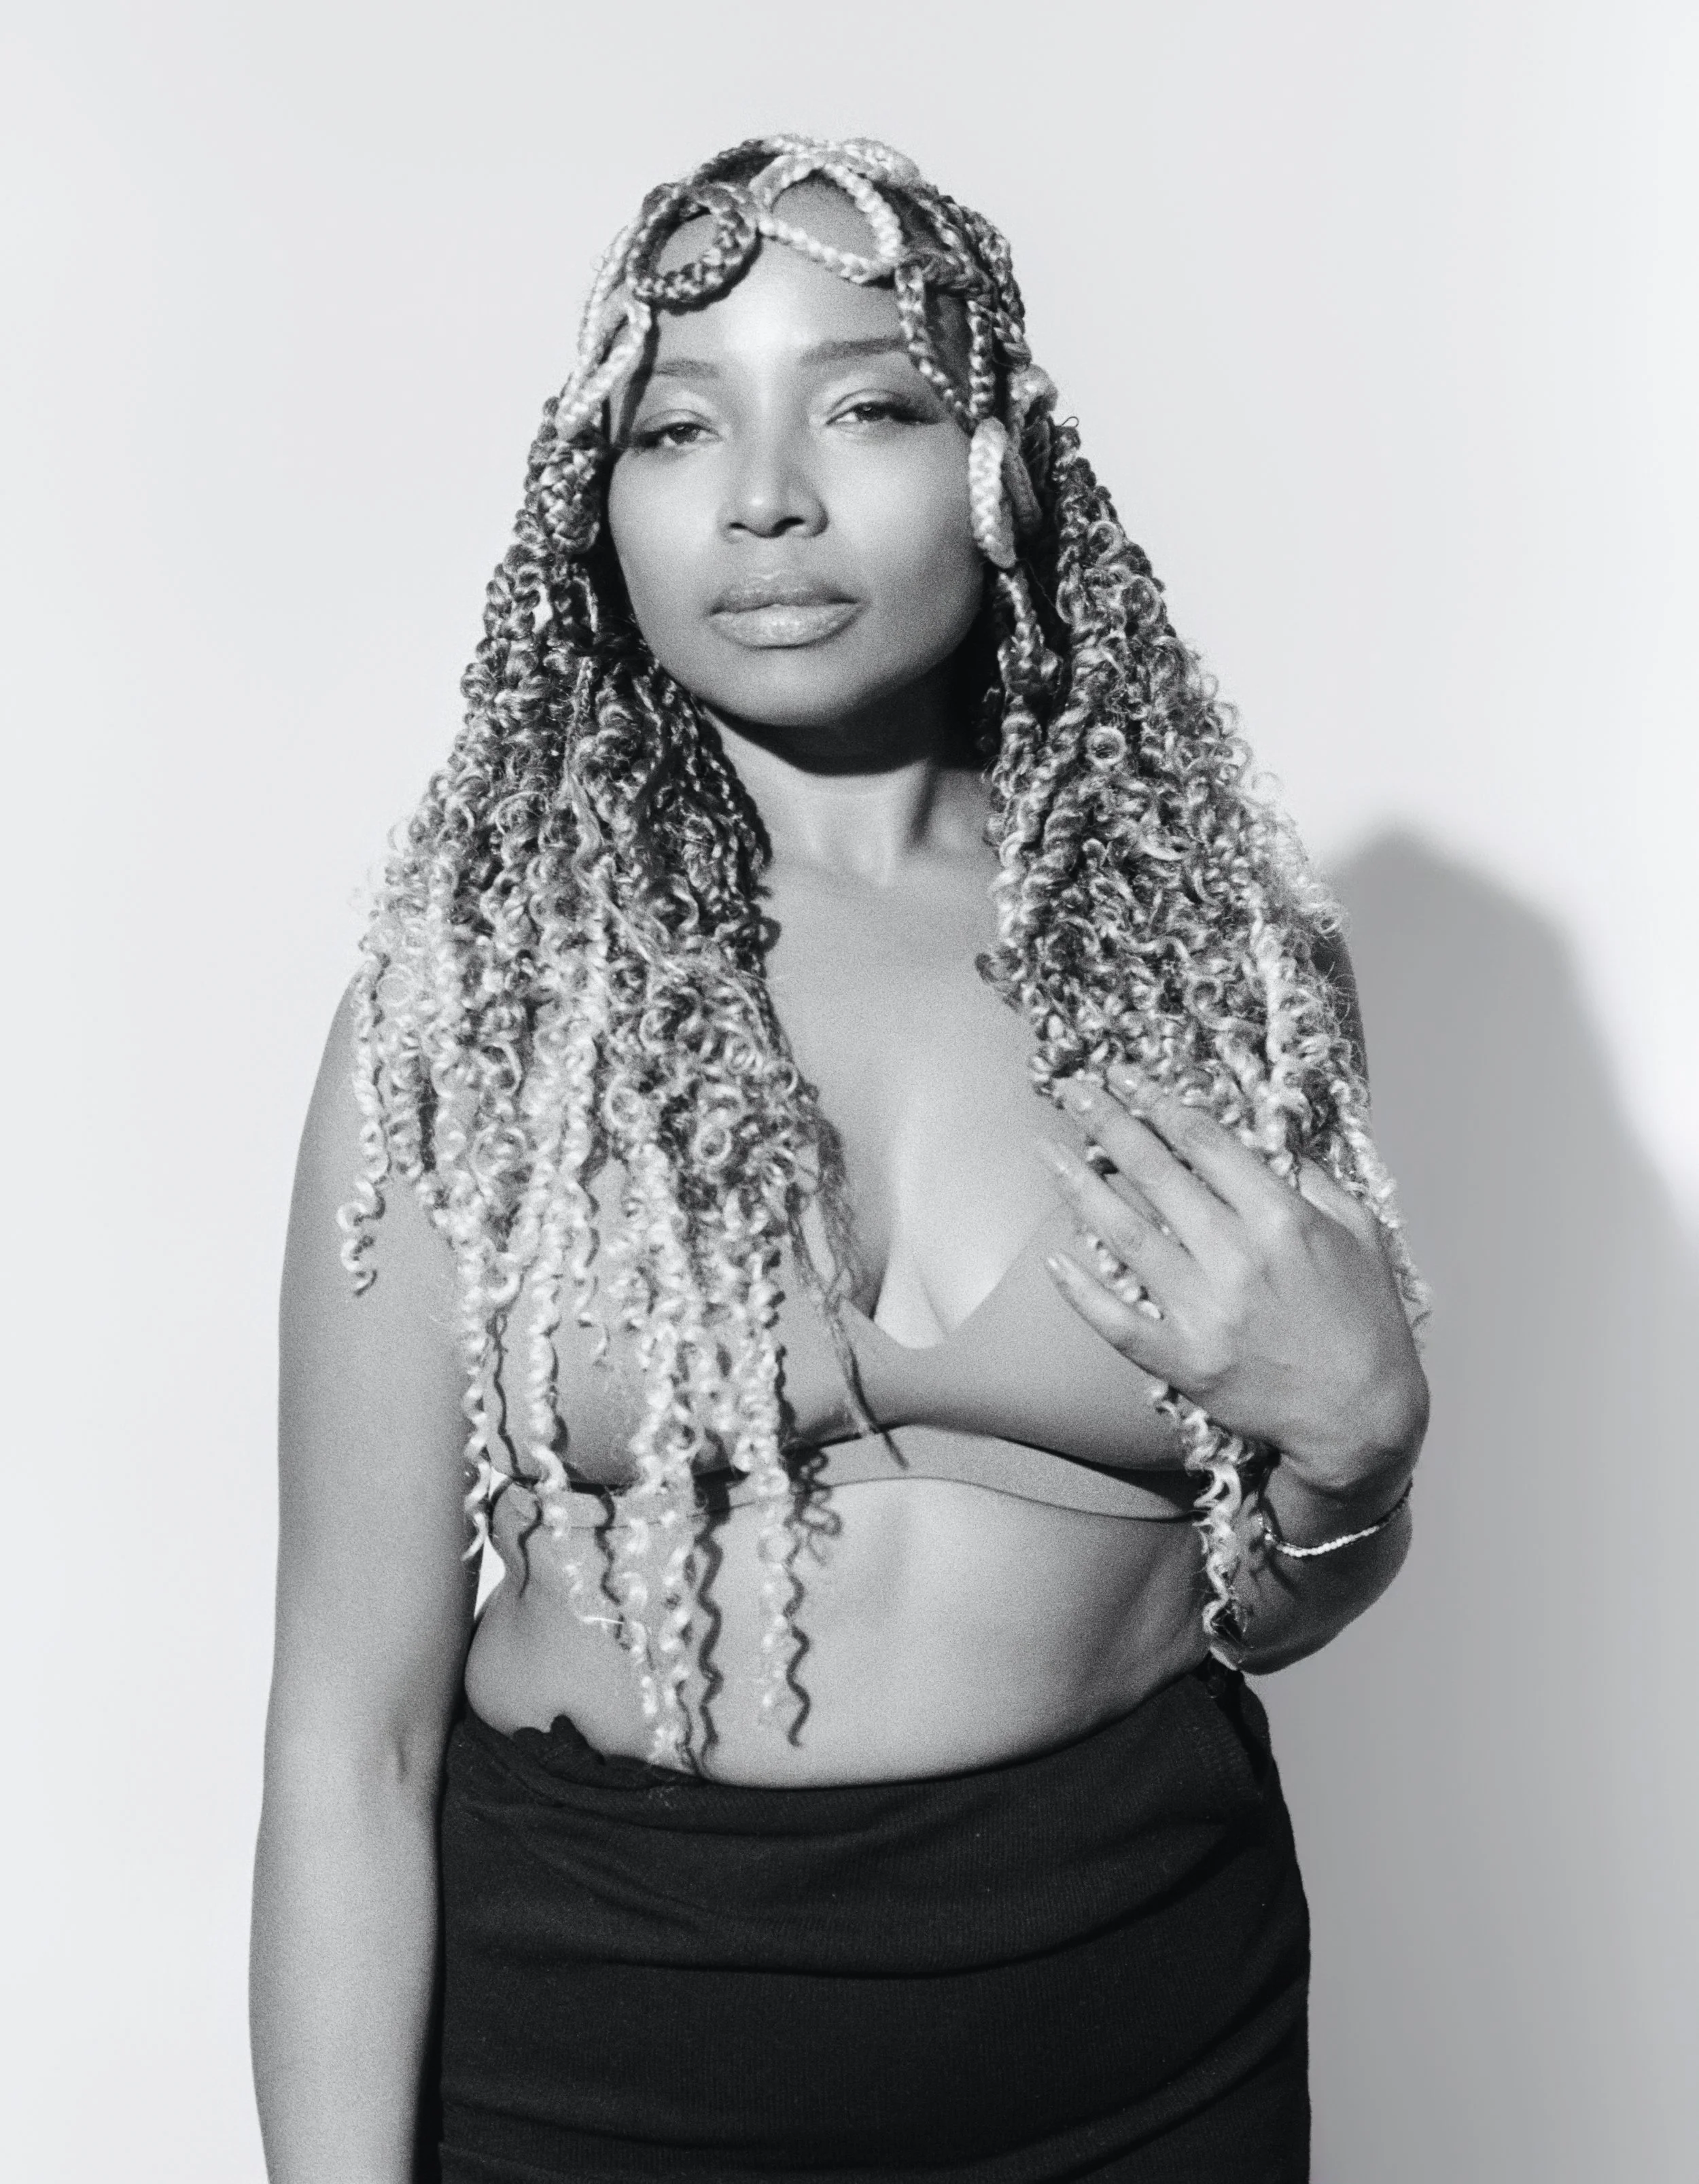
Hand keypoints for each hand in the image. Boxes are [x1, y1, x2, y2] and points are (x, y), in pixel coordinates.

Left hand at [1039, 1077, 1427, 1500]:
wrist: (1363, 1417)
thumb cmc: (1367, 1322)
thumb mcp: (1360, 1233)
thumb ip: (1313, 1180)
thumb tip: (1268, 1139)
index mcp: (1281, 1219)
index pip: (1204, 1142)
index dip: (1159, 1102)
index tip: (1127, 1077)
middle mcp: (1237, 1258)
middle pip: (1155, 1174)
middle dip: (1108, 1124)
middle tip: (1075, 1091)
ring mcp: (1205, 1311)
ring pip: (1124, 1235)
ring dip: (1079, 1188)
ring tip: (1047, 1151)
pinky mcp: (1184, 1360)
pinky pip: (1116, 1319)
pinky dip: (1081, 1290)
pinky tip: (1053, 1258)